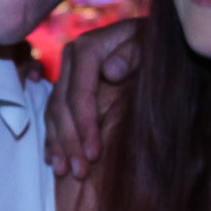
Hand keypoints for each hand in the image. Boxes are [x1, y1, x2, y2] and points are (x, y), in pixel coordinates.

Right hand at [44, 18, 140, 178]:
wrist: (153, 38)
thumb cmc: (156, 44)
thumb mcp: (150, 44)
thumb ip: (133, 55)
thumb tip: (110, 72)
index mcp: (87, 48)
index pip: (79, 94)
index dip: (84, 126)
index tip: (94, 153)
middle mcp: (71, 59)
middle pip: (61, 106)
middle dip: (69, 142)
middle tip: (80, 172)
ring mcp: (67, 73)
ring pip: (53, 113)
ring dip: (59, 145)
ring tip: (66, 171)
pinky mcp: (67, 85)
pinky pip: (53, 115)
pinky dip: (54, 138)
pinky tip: (55, 160)